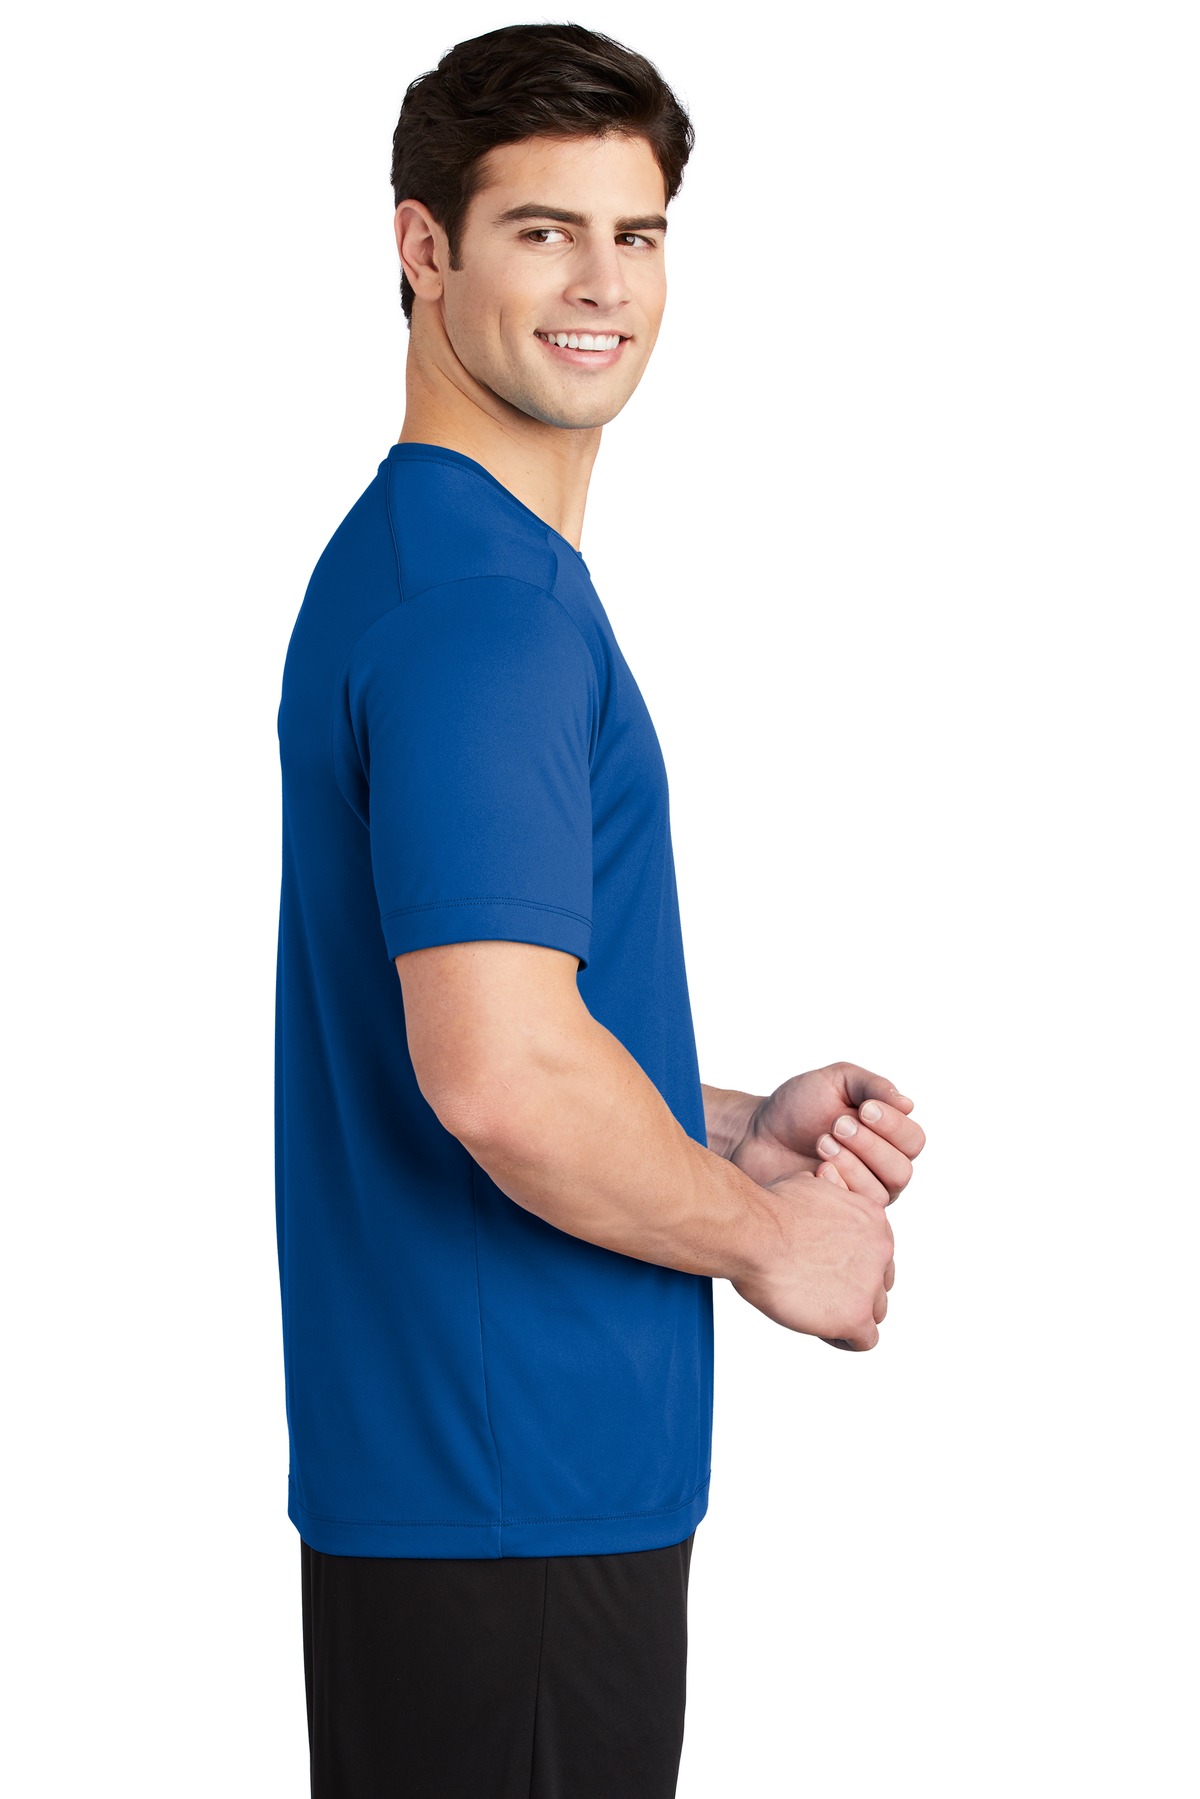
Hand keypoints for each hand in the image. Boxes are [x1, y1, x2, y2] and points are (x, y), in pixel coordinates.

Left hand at [729, 1062, 924, 1208]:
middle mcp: (882, 1169)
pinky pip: (856, 1211)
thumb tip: (907, 1104)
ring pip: (882, 1192)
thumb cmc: (798, 1106)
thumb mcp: (836, 1081)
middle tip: (837, 1125)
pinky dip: (838, 1185)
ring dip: (853, 1164)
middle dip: (871, 1145)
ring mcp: (862, 1194)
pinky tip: (815, 1169)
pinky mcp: (841, 1214)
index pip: (913, 1139)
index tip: (864, 1109)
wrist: (757, 1134)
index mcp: (888, 1137)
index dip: (893, 1125)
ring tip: (822, 1142)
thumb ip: (871, 1086)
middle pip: (902, 1170)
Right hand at [730, 1164, 894, 1349]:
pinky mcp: (856, 1316)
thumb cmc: (768, 1208)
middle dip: (854, 1288)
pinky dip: (844, 1338)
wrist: (753, 1233)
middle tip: (819, 1290)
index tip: (824, 1266)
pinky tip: (820, 1329)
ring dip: (849, 1313)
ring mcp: (870, 1284)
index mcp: (873, 1218)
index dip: (851, 1262)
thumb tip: (823, 1183)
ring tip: (816, 1312)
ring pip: (875, 1311)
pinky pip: (865, 1340)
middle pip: (880, 1281)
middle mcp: (881, 1249)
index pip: (877, 1251)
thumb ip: (827, 1193)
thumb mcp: (808, 1184)